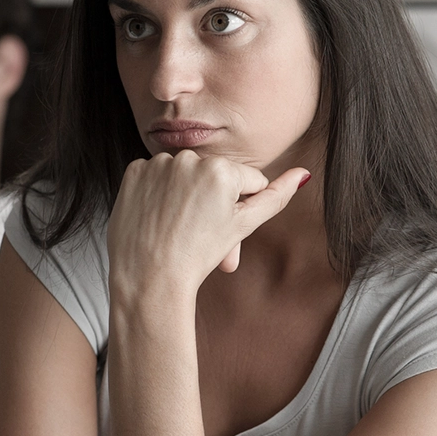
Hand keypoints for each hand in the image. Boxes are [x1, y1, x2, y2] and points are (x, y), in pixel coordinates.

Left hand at [107, 150, 309, 298]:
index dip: (240, 207)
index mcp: (222, 168)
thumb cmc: (199, 255)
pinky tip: (157, 217)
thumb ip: (276, 197)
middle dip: (213, 201)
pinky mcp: (133, 172)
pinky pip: (155, 177)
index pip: (247, 180)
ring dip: (185, 195)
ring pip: (184, 175)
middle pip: (214, 176)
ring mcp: (158, 163)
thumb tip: (303, 173)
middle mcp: (189, 157)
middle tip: (202, 236)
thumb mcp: (244, 226)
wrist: (148, 278)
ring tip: (178, 228)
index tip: (222, 227)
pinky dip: (157, 193)